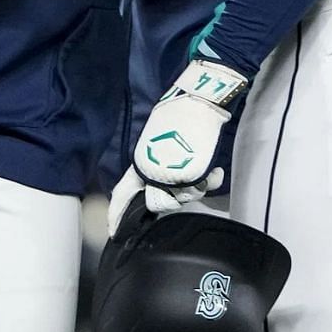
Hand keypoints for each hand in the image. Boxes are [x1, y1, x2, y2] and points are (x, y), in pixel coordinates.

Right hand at [114, 58, 246, 228]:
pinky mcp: (187, 157)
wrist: (204, 99)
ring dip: (197, 188)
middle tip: (194, 191)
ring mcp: (170, 160)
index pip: (123, 194)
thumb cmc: (186, 127)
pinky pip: (196, 178)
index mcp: (142, 164)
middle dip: (179, 199)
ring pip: (181, 189)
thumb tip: (168, 203)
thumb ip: (171, 187)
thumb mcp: (175, 162)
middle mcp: (153, 164)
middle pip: (159, 196)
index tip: (115, 233)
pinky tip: (217, 170)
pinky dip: (207, 178)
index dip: (117, 214)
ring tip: (211, 175)